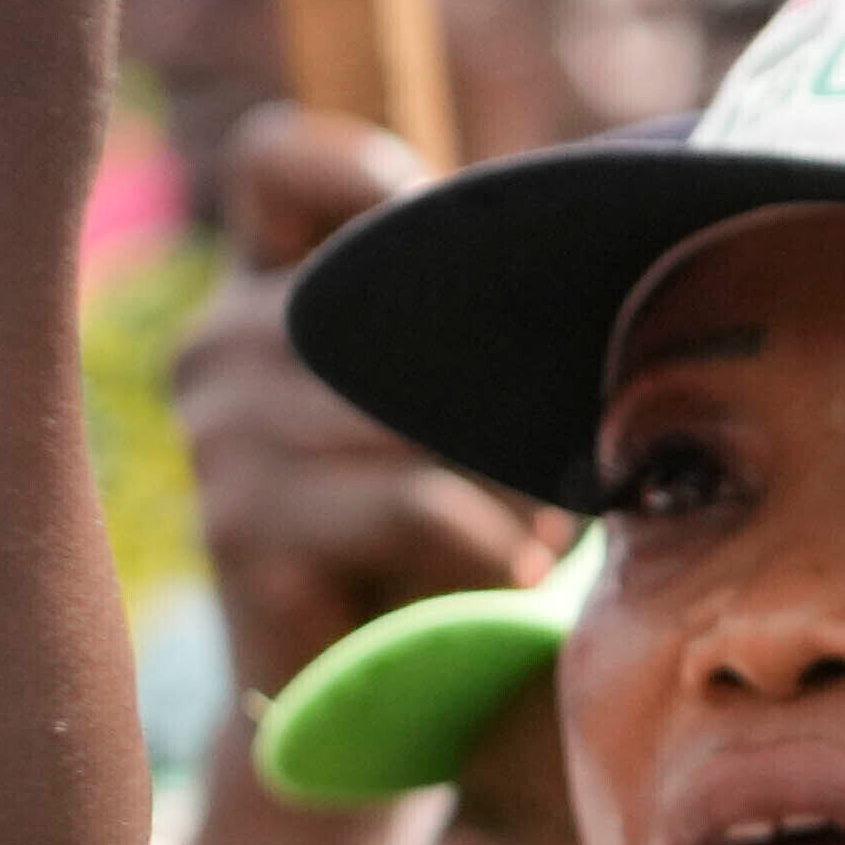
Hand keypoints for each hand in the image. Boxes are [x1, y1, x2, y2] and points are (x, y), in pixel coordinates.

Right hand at [171, 107, 555, 688]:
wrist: (368, 686)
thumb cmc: (436, 517)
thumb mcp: (456, 385)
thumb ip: (480, 296)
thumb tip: (628, 205)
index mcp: (260, 281)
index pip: (272, 158)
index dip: (359, 167)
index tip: (435, 220)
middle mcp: (215, 341)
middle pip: (398, 298)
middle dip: (500, 378)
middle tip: (555, 446)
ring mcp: (215, 431)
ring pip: (416, 406)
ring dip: (508, 470)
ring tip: (536, 523)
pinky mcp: (238, 523)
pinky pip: (407, 498)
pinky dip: (486, 538)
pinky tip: (507, 572)